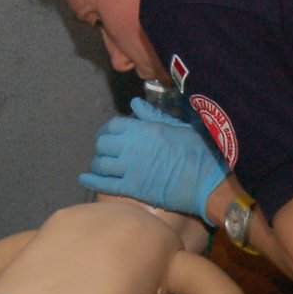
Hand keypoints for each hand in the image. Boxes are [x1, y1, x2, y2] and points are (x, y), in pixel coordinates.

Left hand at [79, 97, 227, 223]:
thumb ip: (154, 116)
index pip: (114, 125)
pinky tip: (84, 178)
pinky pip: (105, 184)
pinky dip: (92, 180)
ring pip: (101, 164)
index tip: (111, 134)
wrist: (208, 184)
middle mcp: (133, 147)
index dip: (109, 129)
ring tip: (101, 165)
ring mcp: (131, 169)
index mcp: (144, 129)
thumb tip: (135, 104)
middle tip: (106, 150)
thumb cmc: (200, 152)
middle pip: (103, 144)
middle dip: (102, 146)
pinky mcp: (133, 189)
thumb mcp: (180, 127)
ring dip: (98, 163)